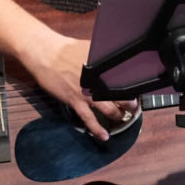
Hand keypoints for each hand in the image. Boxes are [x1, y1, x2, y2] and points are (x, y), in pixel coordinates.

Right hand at [22, 35, 137, 140]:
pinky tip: (104, 136)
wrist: (46, 54)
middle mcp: (99, 82)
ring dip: (118, 115)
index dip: (133, 87)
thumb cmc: (67, 48)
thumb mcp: (91, 47)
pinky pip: (88, 118)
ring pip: (109, 109)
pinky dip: (97, 129)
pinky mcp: (75, 101)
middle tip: (134, 106)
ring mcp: (87, 93)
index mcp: (104, 68)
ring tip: (123, 117)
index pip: (125, 80)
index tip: (137, 90)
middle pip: (121, 96)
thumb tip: (115, 54)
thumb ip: (103, 55)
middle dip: (130, 104)